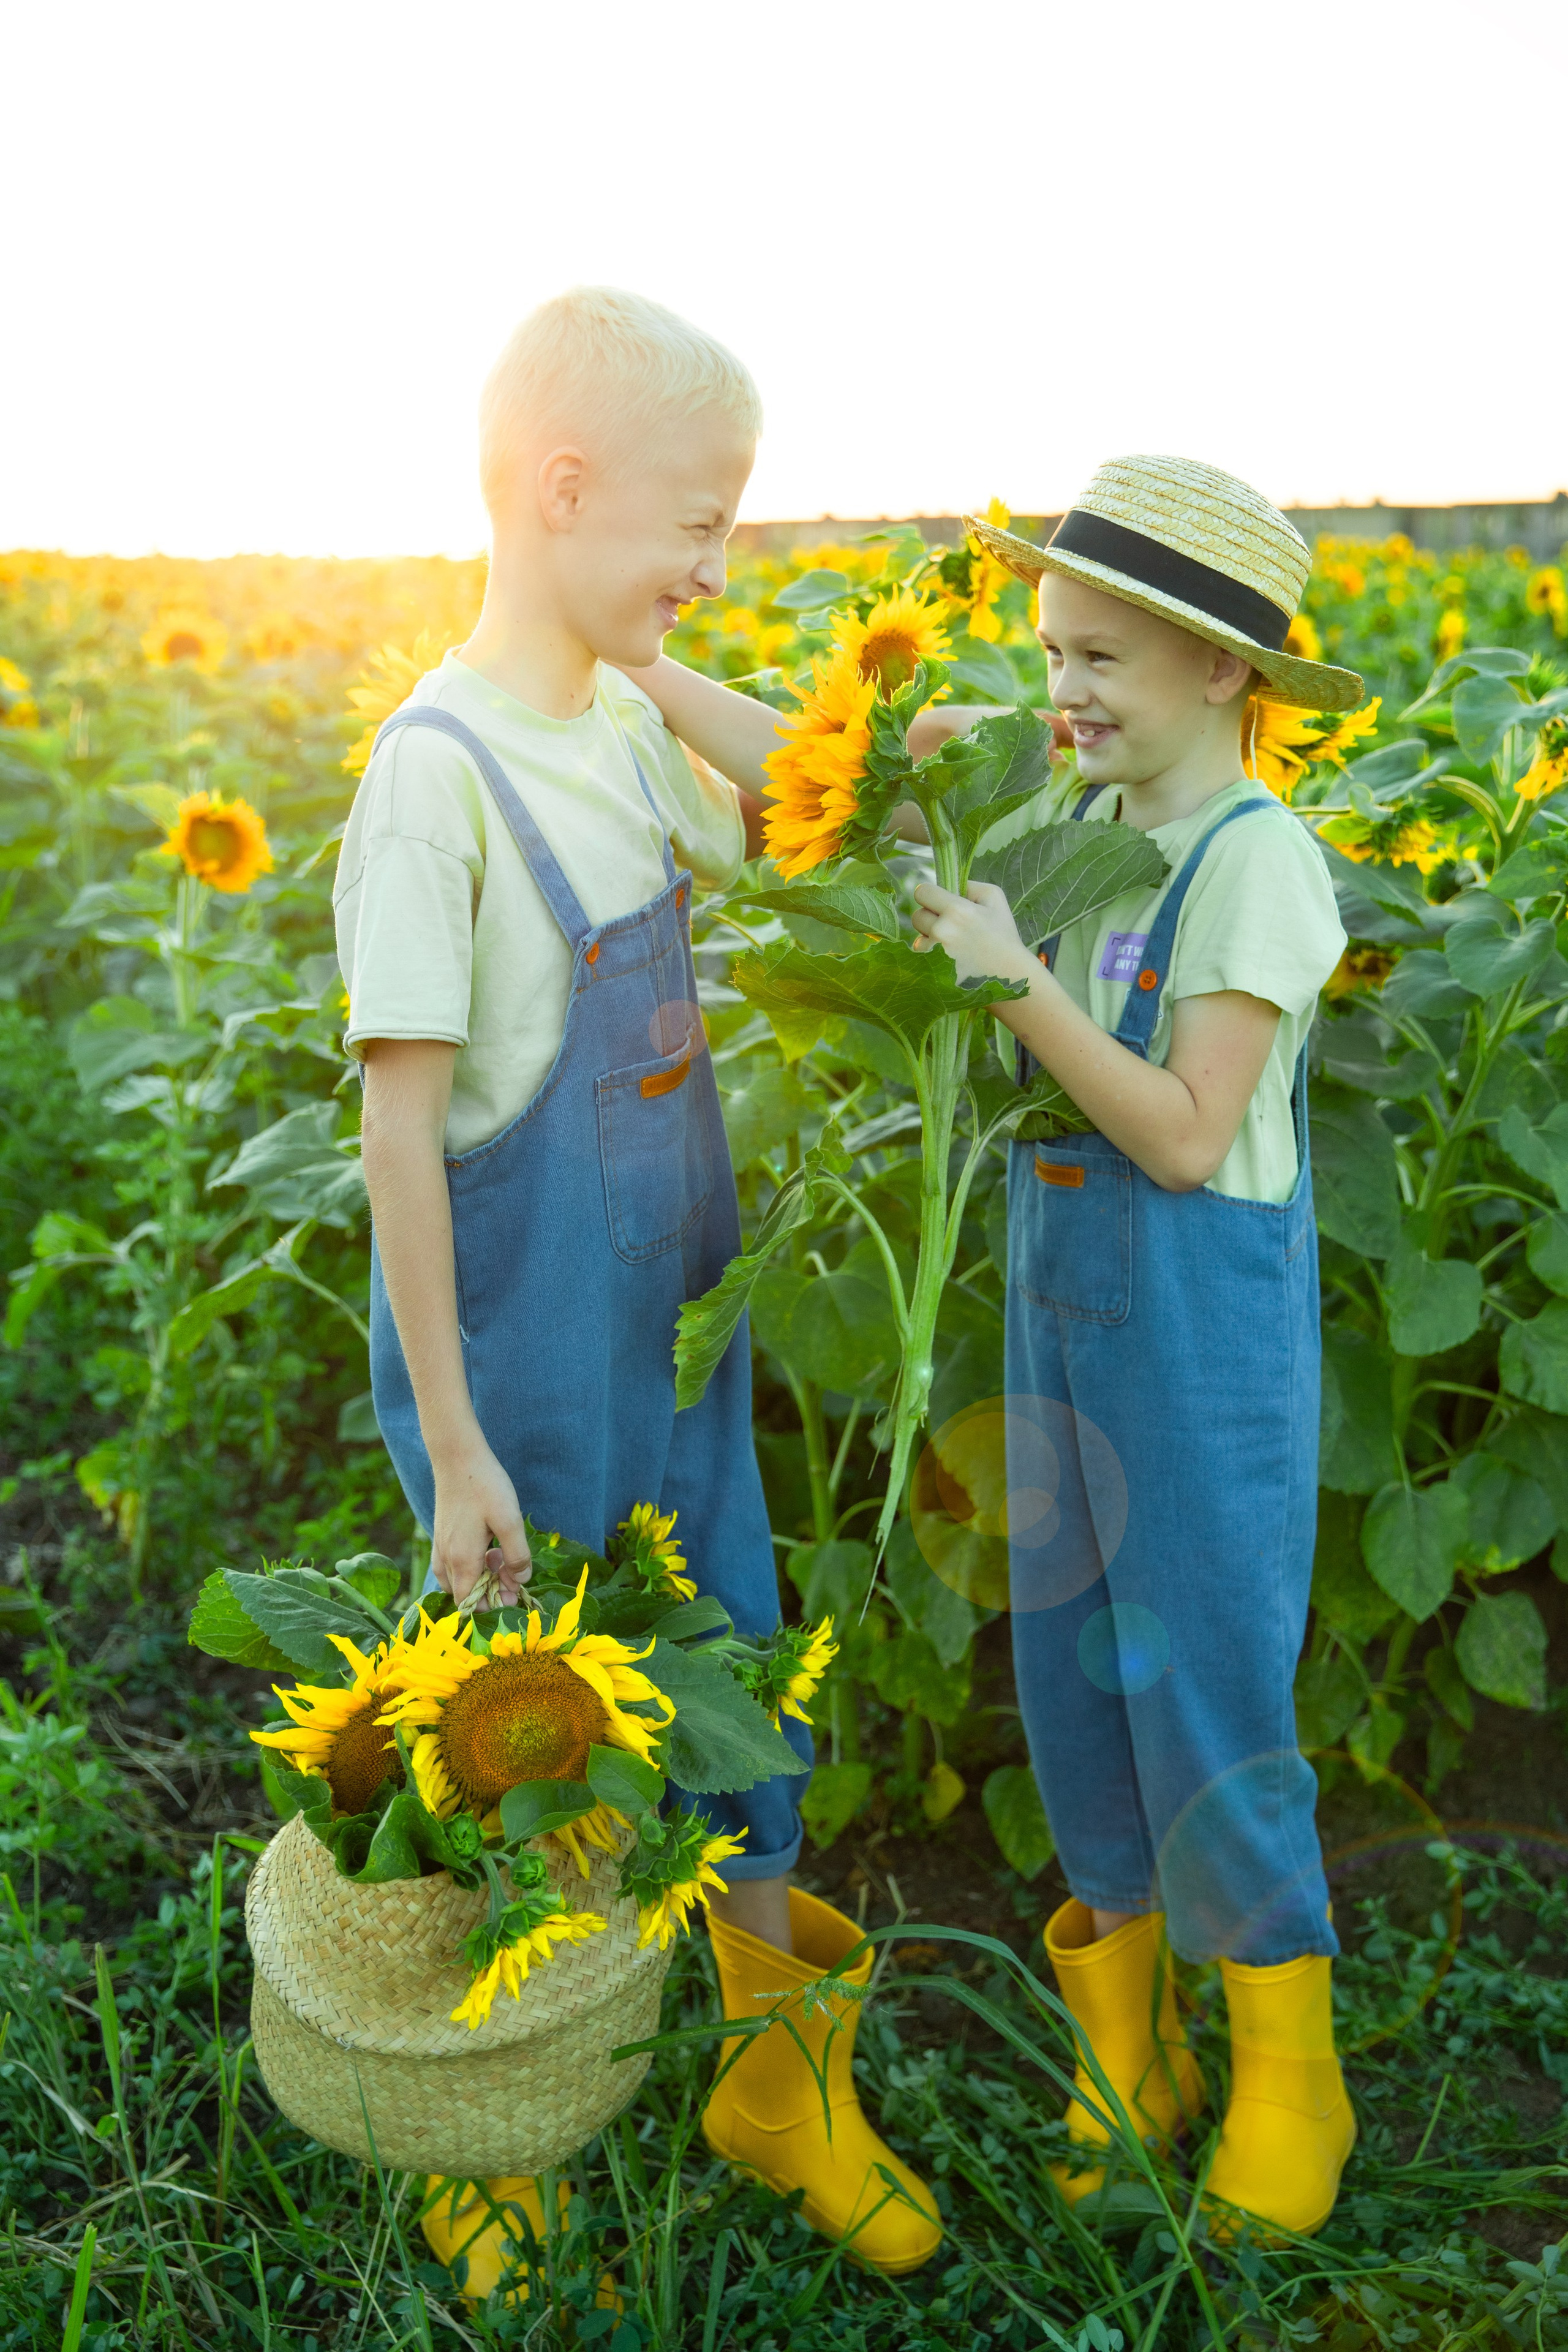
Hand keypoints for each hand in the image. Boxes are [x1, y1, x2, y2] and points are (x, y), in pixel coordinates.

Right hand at [430, 1438, 531, 1608]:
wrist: (457, 1457)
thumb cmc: (485, 1486)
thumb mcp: (510, 1520)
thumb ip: (517, 1555)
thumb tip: (520, 1580)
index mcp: (463, 1560)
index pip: (469, 1604)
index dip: (491, 1607)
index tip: (513, 1595)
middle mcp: (447, 1557)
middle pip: (464, 1593)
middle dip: (490, 1593)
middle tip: (514, 1576)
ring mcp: (441, 1545)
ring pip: (457, 1579)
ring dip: (480, 1578)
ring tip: (502, 1558)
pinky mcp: (441, 1534)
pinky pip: (451, 1563)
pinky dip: (470, 1565)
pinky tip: (488, 1547)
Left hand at [911, 879, 1036, 984]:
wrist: (1009, 974)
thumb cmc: (1003, 933)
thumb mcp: (994, 897)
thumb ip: (968, 884)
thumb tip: (947, 884)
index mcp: (957, 910)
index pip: (922, 892)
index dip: (930, 894)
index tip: (939, 901)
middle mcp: (942, 931)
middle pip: (917, 915)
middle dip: (931, 918)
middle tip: (951, 926)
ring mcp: (936, 955)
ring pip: (918, 938)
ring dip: (930, 939)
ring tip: (953, 944)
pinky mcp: (934, 973)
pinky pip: (921, 958)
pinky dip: (930, 957)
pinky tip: (948, 958)